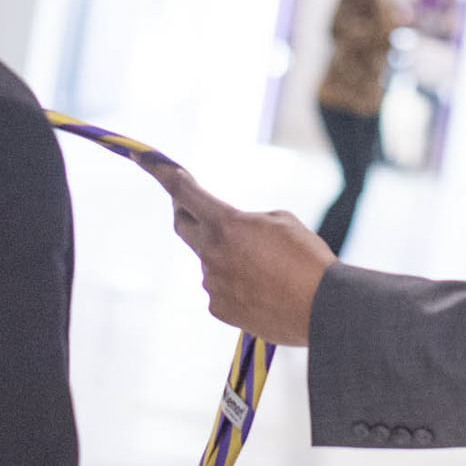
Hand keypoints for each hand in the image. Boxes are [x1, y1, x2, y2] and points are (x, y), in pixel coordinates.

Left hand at [140, 159, 335, 346]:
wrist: (322, 308)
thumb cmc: (308, 259)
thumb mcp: (281, 221)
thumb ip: (247, 221)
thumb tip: (233, 237)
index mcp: (226, 224)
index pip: (183, 191)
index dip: (161, 172)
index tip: (143, 157)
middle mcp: (211, 253)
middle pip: (183, 224)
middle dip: (186, 211)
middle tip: (196, 205)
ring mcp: (212, 283)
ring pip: (210, 261)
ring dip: (226, 256)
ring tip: (266, 267)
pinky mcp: (219, 308)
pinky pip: (219, 288)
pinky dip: (235, 284)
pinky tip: (263, 289)